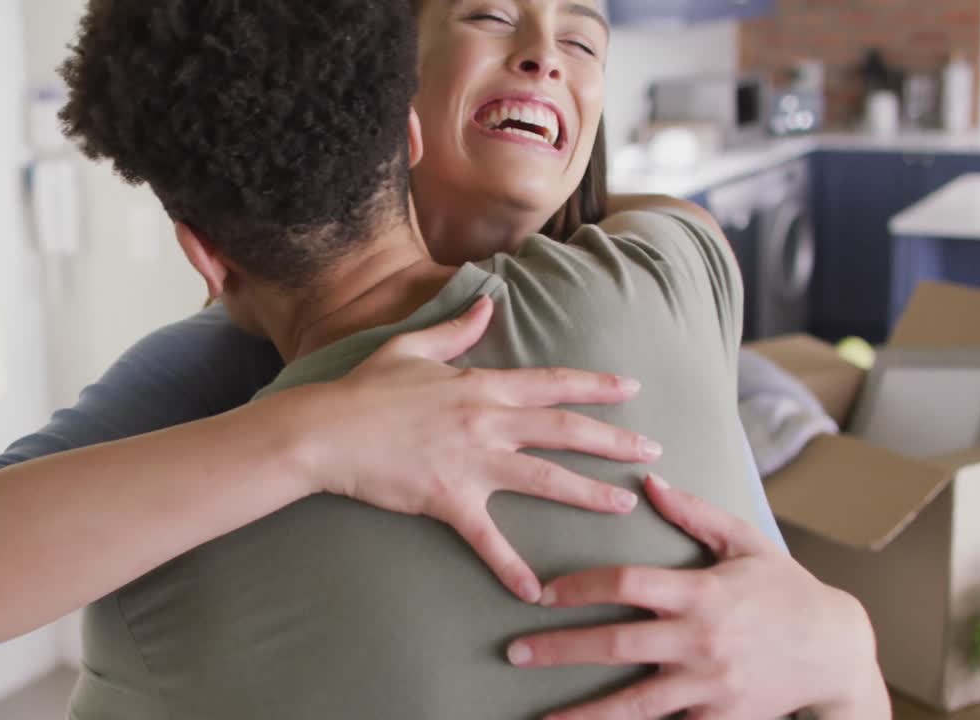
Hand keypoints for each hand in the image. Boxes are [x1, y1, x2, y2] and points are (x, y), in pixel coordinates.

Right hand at [297, 295, 661, 603]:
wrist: (326, 431)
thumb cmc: (365, 389)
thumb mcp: (411, 348)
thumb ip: (457, 329)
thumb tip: (489, 303)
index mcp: (481, 384)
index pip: (552, 383)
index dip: (596, 386)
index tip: (632, 388)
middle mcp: (486, 421)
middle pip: (564, 430)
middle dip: (614, 440)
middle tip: (653, 451)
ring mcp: (470, 461)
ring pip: (545, 478)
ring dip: (588, 494)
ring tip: (623, 506)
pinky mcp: (448, 499)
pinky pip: (488, 538)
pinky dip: (511, 567)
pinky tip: (535, 592)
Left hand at [507, 475, 890, 718]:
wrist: (838, 653)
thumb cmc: (785, 590)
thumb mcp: (746, 543)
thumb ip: (696, 513)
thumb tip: (649, 480)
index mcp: (702, 592)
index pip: (628, 584)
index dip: (580, 587)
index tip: (543, 594)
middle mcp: (702, 640)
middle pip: (618, 645)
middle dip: (562, 649)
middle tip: (517, 652)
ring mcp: (712, 685)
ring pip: (637, 704)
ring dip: (585, 713)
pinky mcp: (722, 718)